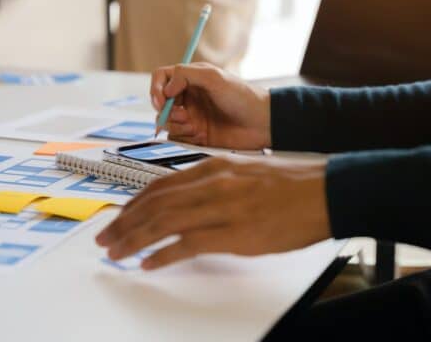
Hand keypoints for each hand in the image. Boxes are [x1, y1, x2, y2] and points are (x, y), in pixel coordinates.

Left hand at [96, 156, 330, 269]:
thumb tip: (190, 201)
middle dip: (124, 222)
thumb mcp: (245, 171)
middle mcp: (211, 183)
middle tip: (104, 237)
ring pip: (163, 222)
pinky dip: (162, 255)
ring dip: (133, 238)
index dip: (134, 202)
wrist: (326, 190)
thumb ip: (215, 182)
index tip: (118, 215)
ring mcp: (222, 207)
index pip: (160, 184)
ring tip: (115, 252)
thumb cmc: (291, 183)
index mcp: (213, 166)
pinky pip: (187, 244)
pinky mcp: (235, 233)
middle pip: (154, 203)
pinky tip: (147, 264)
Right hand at [150, 63, 270, 148]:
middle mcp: (188, 97)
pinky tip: (200, 135)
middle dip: (166, 110)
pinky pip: (176, 137)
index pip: (161, 78)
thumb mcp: (214, 77)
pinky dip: (184, 137)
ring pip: (165, 121)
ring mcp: (191, 116)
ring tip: (194, 126)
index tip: (161, 100)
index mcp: (191, 79)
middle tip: (182, 114)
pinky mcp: (194, 135)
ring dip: (176, 124)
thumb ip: (185, 75)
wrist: (262, 124)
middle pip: (159, 102)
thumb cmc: (244, 97)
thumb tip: (166, 88)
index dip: (156, 89)